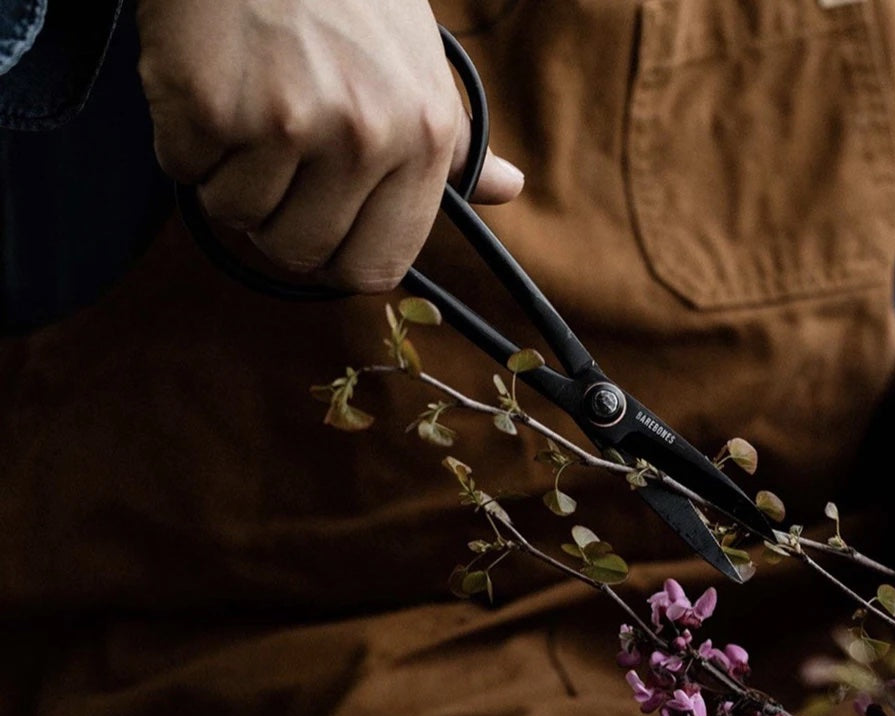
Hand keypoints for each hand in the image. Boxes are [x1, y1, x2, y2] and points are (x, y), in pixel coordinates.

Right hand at [136, 0, 523, 291]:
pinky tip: (212, 83)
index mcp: (424, 138)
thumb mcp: (423, 67)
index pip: (377, 265)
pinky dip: (184, 137)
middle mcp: (364, 138)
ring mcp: (287, 123)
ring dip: (230, 173)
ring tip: (247, 103)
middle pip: (300, 253)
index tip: (324, 228)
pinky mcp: (211, 106)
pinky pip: (184, 170)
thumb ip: (455, 147)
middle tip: (276, 157)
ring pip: (237, 215)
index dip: (340, 255)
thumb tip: (506, 190)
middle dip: (278, 219)